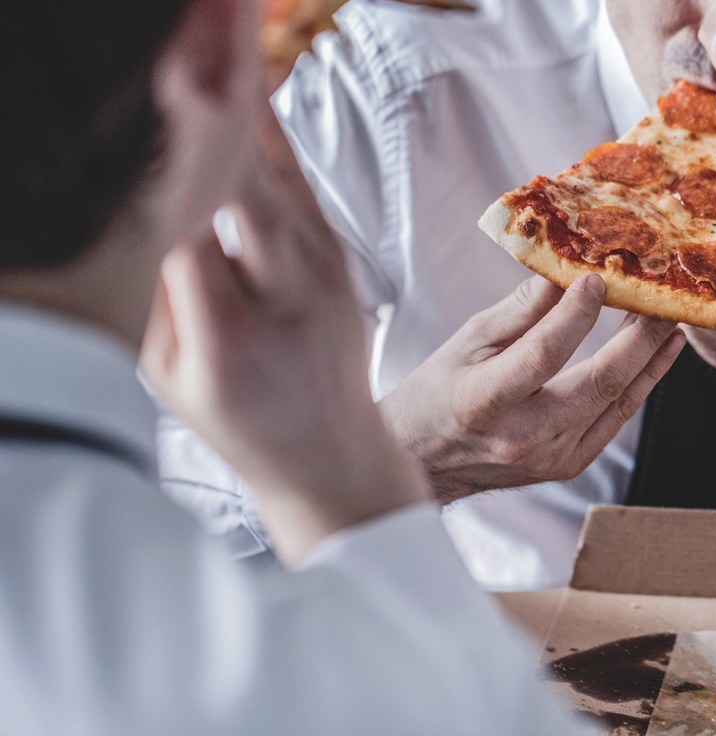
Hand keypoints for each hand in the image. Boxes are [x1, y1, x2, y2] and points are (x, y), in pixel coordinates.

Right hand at [142, 109, 427, 563]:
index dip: (167, 177)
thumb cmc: (235, 418)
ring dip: (240, 115)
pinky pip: (296, 182)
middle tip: (182, 73)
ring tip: (210, 64)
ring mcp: (324, 275)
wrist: (331, 451)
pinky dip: (265, 137)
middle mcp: (287, 299)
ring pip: (276, 174)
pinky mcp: (340, 255)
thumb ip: (148, 293)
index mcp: (229, 339)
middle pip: (243, 191)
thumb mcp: (166, 374)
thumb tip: (134, 207)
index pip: (185, 234)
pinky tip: (239, 93)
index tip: (149, 139)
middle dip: (210, 129)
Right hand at [379, 274, 684, 501]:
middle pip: (598, 384)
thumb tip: (564, 272)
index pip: (543, 353)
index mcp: (485, 401)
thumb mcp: (466, 342)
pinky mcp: (569, 466)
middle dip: (639, 337)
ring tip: (669, 317)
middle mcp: (523, 436)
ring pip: (617, 403)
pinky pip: (616, 420)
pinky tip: (662, 352)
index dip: (576, 314)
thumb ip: (519, 311)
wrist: (427, 462)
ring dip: (650, 356)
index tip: (597, 278)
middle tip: (661, 297)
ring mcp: (551, 457)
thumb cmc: (439, 393)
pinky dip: (643, 383)